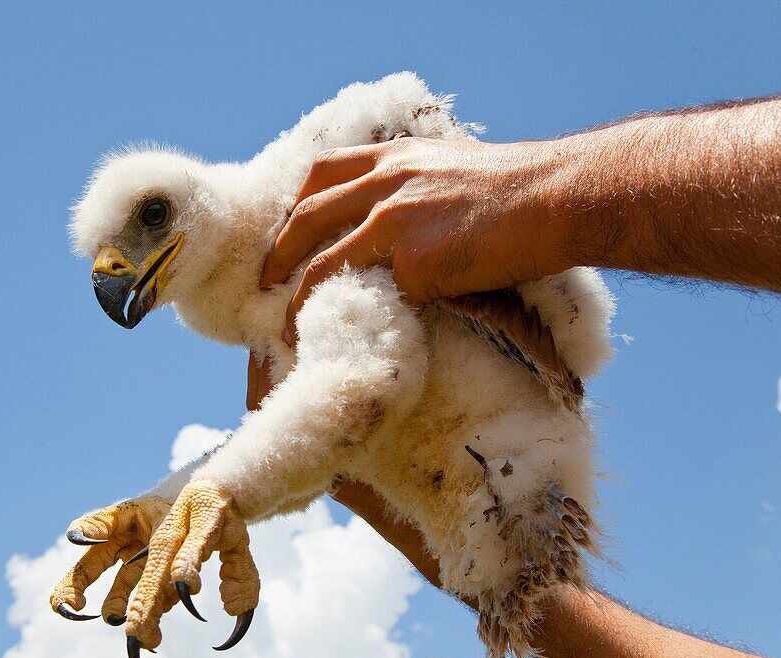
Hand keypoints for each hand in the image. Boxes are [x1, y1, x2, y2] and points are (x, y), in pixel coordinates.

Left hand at [260, 136, 573, 343]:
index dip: (296, 204)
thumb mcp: (456, 168)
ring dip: (295, 297)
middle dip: (277, 253)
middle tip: (264, 283)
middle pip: (307, 216)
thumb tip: (405, 222)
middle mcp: (385, 182)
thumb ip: (420, 185)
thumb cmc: (522, 191)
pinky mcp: (412, 262)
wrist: (557, 199)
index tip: (284, 231)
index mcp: (395, 157)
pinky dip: (342, 317)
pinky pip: (364, 295)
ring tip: (282, 325)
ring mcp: (393, 220)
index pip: (323, 173)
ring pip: (321, 261)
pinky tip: (334, 336)